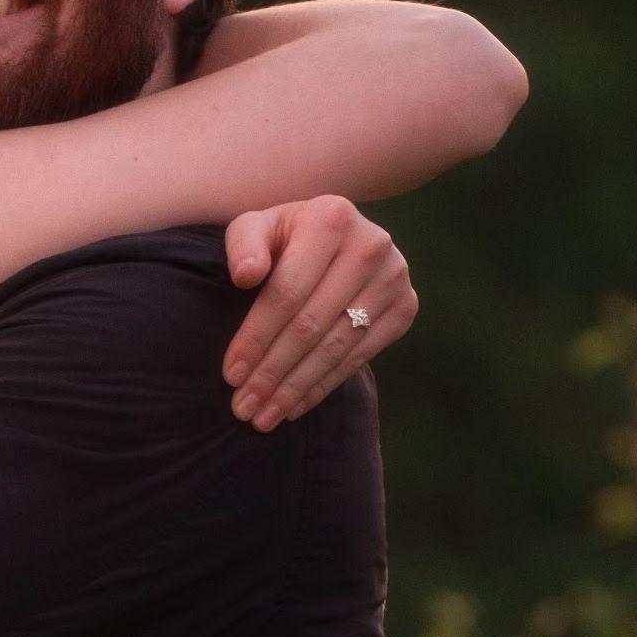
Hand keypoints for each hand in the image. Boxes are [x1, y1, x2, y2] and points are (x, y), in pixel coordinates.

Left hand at [220, 196, 415, 429]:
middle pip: (311, 325)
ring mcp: (394, 279)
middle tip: (244, 408)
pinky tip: (295, 405)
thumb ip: (244, 243)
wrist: (337, 235)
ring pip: (336, 347)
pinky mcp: (405, 307)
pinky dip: (324, 385)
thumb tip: (245, 275)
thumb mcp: (257, 226)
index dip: (257, 337)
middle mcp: (371, 246)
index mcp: (331, 219)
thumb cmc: (285, 236)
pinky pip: (359, 356)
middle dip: (272, 372)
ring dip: (296, 388)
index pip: (287, 293)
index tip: (231, 374)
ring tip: (264, 417)